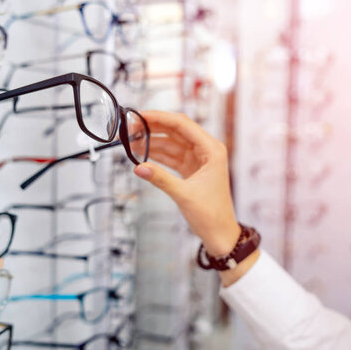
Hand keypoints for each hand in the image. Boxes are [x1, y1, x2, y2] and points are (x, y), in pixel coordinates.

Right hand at [133, 110, 240, 256]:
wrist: (220, 234)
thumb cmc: (211, 215)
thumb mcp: (184, 195)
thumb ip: (161, 179)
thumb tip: (138, 167)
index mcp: (212, 150)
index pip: (183, 124)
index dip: (160, 117)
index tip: (139, 115)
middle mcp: (207, 150)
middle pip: (176, 130)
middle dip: (153, 127)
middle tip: (130, 127)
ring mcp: (198, 159)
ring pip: (172, 143)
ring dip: (152, 141)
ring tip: (130, 140)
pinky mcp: (191, 169)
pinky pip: (171, 156)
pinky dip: (157, 154)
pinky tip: (141, 153)